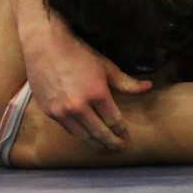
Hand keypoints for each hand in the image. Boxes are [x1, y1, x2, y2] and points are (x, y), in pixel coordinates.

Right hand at [23, 18, 152, 150]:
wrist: (44, 45)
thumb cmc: (77, 52)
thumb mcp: (105, 65)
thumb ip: (126, 81)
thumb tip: (148, 87)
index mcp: (97, 94)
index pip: (114, 121)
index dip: (122, 131)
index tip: (126, 135)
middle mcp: (79, 107)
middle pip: (100, 133)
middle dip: (112, 143)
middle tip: (119, 147)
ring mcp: (62, 112)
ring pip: (83, 136)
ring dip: (96, 144)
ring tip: (104, 147)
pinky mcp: (49, 112)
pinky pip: (68, 129)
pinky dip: (79, 135)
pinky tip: (86, 136)